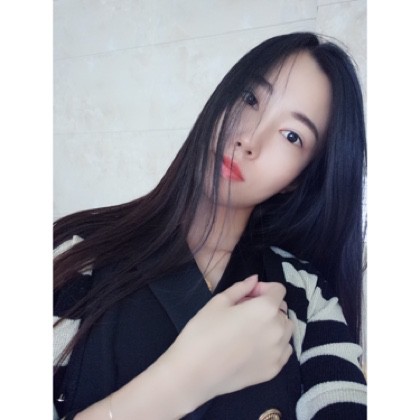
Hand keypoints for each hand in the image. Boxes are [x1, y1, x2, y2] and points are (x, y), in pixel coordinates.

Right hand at [163, 275, 293, 405]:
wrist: (194, 373)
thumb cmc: (203, 332)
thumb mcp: (218, 302)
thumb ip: (241, 288)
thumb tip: (255, 279)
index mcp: (265, 309)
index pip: (278, 290)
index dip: (263, 288)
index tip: (247, 296)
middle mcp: (278, 329)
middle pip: (282, 310)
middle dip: (267, 306)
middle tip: (244, 313)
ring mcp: (278, 352)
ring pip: (286, 330)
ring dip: (273, 325)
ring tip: (250, 331)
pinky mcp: (274, 370)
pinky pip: (284, 350)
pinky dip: (275, 344)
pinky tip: (255, 347)